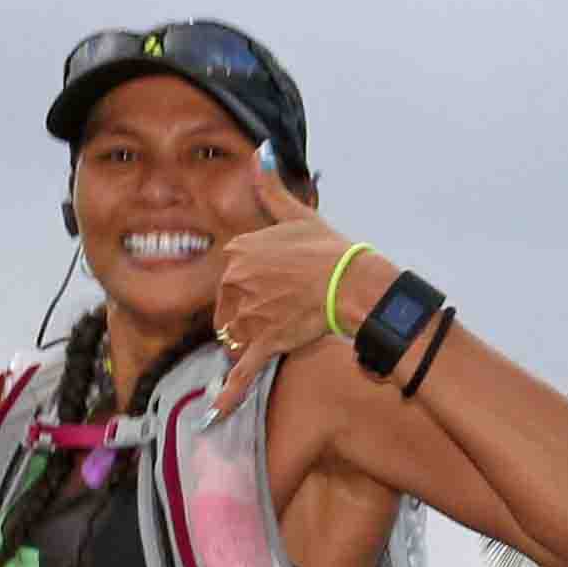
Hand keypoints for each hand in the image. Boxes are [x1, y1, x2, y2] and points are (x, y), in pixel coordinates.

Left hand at [210, 158, 383, 419]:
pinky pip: (241, 373)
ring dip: (249, 340)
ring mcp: (247, 315)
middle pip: (227, 309)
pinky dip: (229, 395)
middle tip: (282, 308)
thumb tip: (259, 152)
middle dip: (247, 314)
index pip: (228, 277)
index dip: (248, 285)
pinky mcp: (263, 344)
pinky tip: (214, 413)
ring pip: (234, 336)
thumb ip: (270, 187)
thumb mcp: (297, 213)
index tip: (272, 285)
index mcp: (238, 252)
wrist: (354, 282)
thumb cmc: (329, 248)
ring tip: (281, 329)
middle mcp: (235, 283)